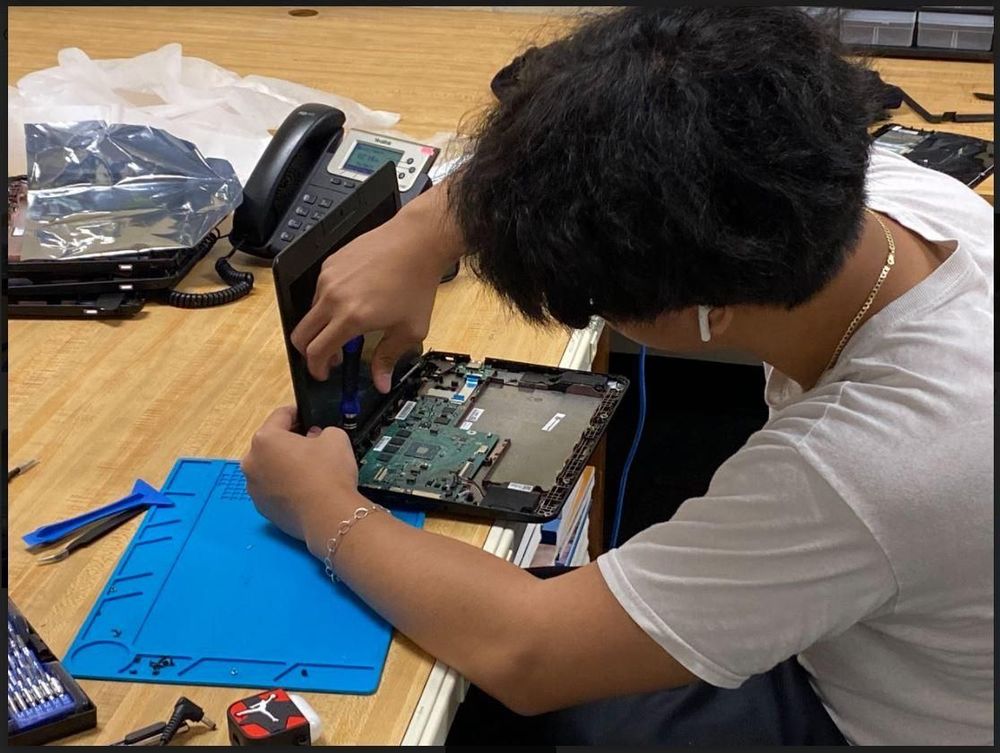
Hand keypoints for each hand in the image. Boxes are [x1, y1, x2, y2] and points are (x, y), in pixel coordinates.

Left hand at [241, 406, 363, 558]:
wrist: (329, 516)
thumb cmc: (329, 473)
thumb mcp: (335, 437)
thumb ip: (321, 430)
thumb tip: (313, 438)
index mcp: (265, 439)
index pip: (281, 416)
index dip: (298, 413)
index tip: (309, 417)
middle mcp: (251, 462)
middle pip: (271, 444)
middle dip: (290, 442)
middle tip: (313, 445)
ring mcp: (254, 488)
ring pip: (270, 468)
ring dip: (285, 465)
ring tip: (310, 471)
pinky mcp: (262, 508)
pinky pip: (273, 489)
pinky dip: (285, 486)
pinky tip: (305, 489)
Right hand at [290, 182, 464, 389]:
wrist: (417, 242)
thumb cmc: (416, 282)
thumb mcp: (409, 329)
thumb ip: (389, 358)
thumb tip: (381, 382)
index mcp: (351, 317)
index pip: (316, 351)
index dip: (316, 368)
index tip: (323, 373)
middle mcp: (333, 297)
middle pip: (300, 334)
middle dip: (310, 352)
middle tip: (330, 357)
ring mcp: (328, 278)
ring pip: (309, 313)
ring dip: (321, 327)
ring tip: (346, 328)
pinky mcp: (329, 263)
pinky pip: (318, 291)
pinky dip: (327, 304)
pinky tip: (350, 304)